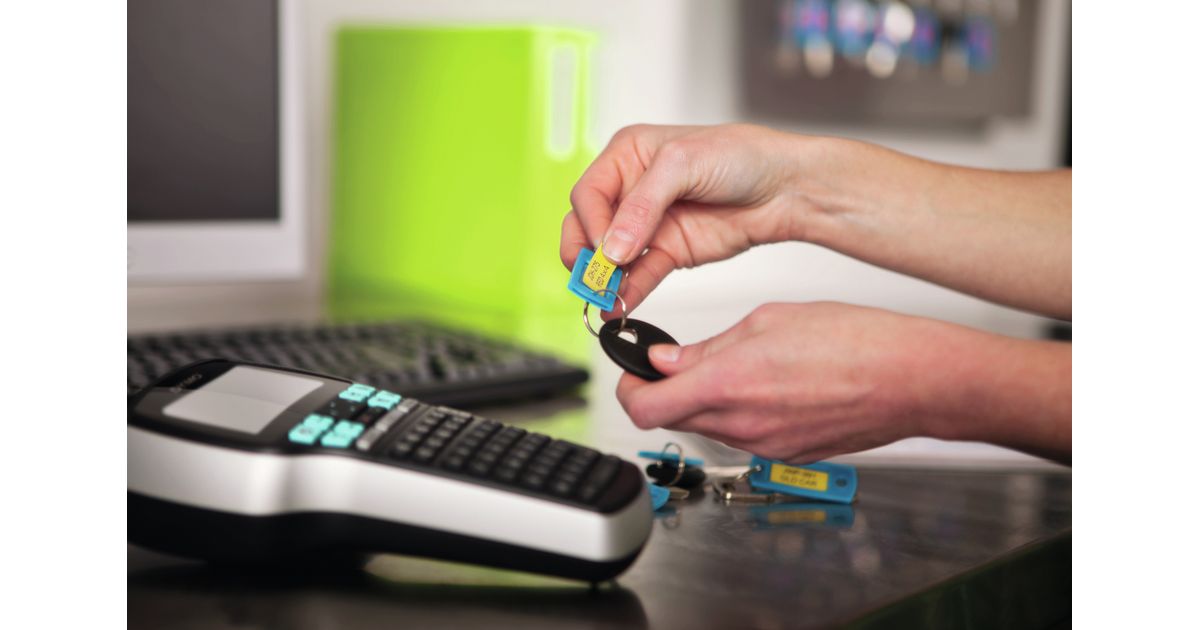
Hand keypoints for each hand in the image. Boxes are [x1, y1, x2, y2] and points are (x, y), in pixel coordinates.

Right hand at [561, 124, 824, 314]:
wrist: (785, 188)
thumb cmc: (742, 155)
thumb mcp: (684, 163)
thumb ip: (643, 204)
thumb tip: (612, 246)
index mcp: (627, 155)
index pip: (588, 194)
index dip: (591, 222)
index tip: (605, 247)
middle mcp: (631, 190)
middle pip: (589, 227)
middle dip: (587, 255)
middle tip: (593, 279)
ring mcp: (648, 225)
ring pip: (610, 258)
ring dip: (604, 280)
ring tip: (605, 299)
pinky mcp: (668, 253)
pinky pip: (639, 276)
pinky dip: (628, 292)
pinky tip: (621, 305)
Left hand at [616, 302, 969, 462]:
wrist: (912, 381)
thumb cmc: (855, 342)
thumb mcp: (768, 320)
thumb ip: (708, 347)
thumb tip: (667, 360)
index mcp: (728, 384)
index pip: (644, 409)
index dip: (628, 389)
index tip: (632, 371)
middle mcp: (741, 425)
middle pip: (673, 418)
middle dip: (666, 391)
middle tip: (678, 362)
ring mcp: (764, 447)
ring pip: (708, 426)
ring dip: (704, 400)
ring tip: (738, 365)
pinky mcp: (786, 455)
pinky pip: (743, 435)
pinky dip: (739, 411)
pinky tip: (768, 384)